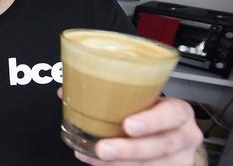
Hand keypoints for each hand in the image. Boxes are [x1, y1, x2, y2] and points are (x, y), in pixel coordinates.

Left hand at [57, 88, 203, 164]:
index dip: (152, 121)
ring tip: (94, 157)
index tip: (128, 125)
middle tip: (103, 148)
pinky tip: (97, 163)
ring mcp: (177, 159)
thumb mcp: (141, 99)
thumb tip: (66, 90)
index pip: (173, 114)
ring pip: (151, 165)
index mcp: (178, 112)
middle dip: (129, 149)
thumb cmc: (151, 113)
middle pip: (161, 146)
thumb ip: (110, 93)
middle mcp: (182, 136)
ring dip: (119, 164)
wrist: (171, 136)